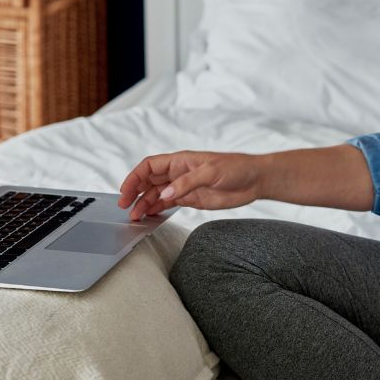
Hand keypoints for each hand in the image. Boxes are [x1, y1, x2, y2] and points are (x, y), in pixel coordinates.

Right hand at [118, 150, 263, 221]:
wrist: (254, 180)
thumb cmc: (235, 168)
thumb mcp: (211, 172)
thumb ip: (187, 183)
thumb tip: (165, 194)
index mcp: (180, 160)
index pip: (149, 166)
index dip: (135, 177)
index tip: (125, 191)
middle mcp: (178, 173)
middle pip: (148, 181)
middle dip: (134, 192)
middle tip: (124, 208)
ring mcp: (183, 187)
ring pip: (156, 194)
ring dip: (144, 204)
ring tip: (135, 218)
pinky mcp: (190, 199)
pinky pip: (168, 204)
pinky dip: (157, 210)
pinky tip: (150, 218)